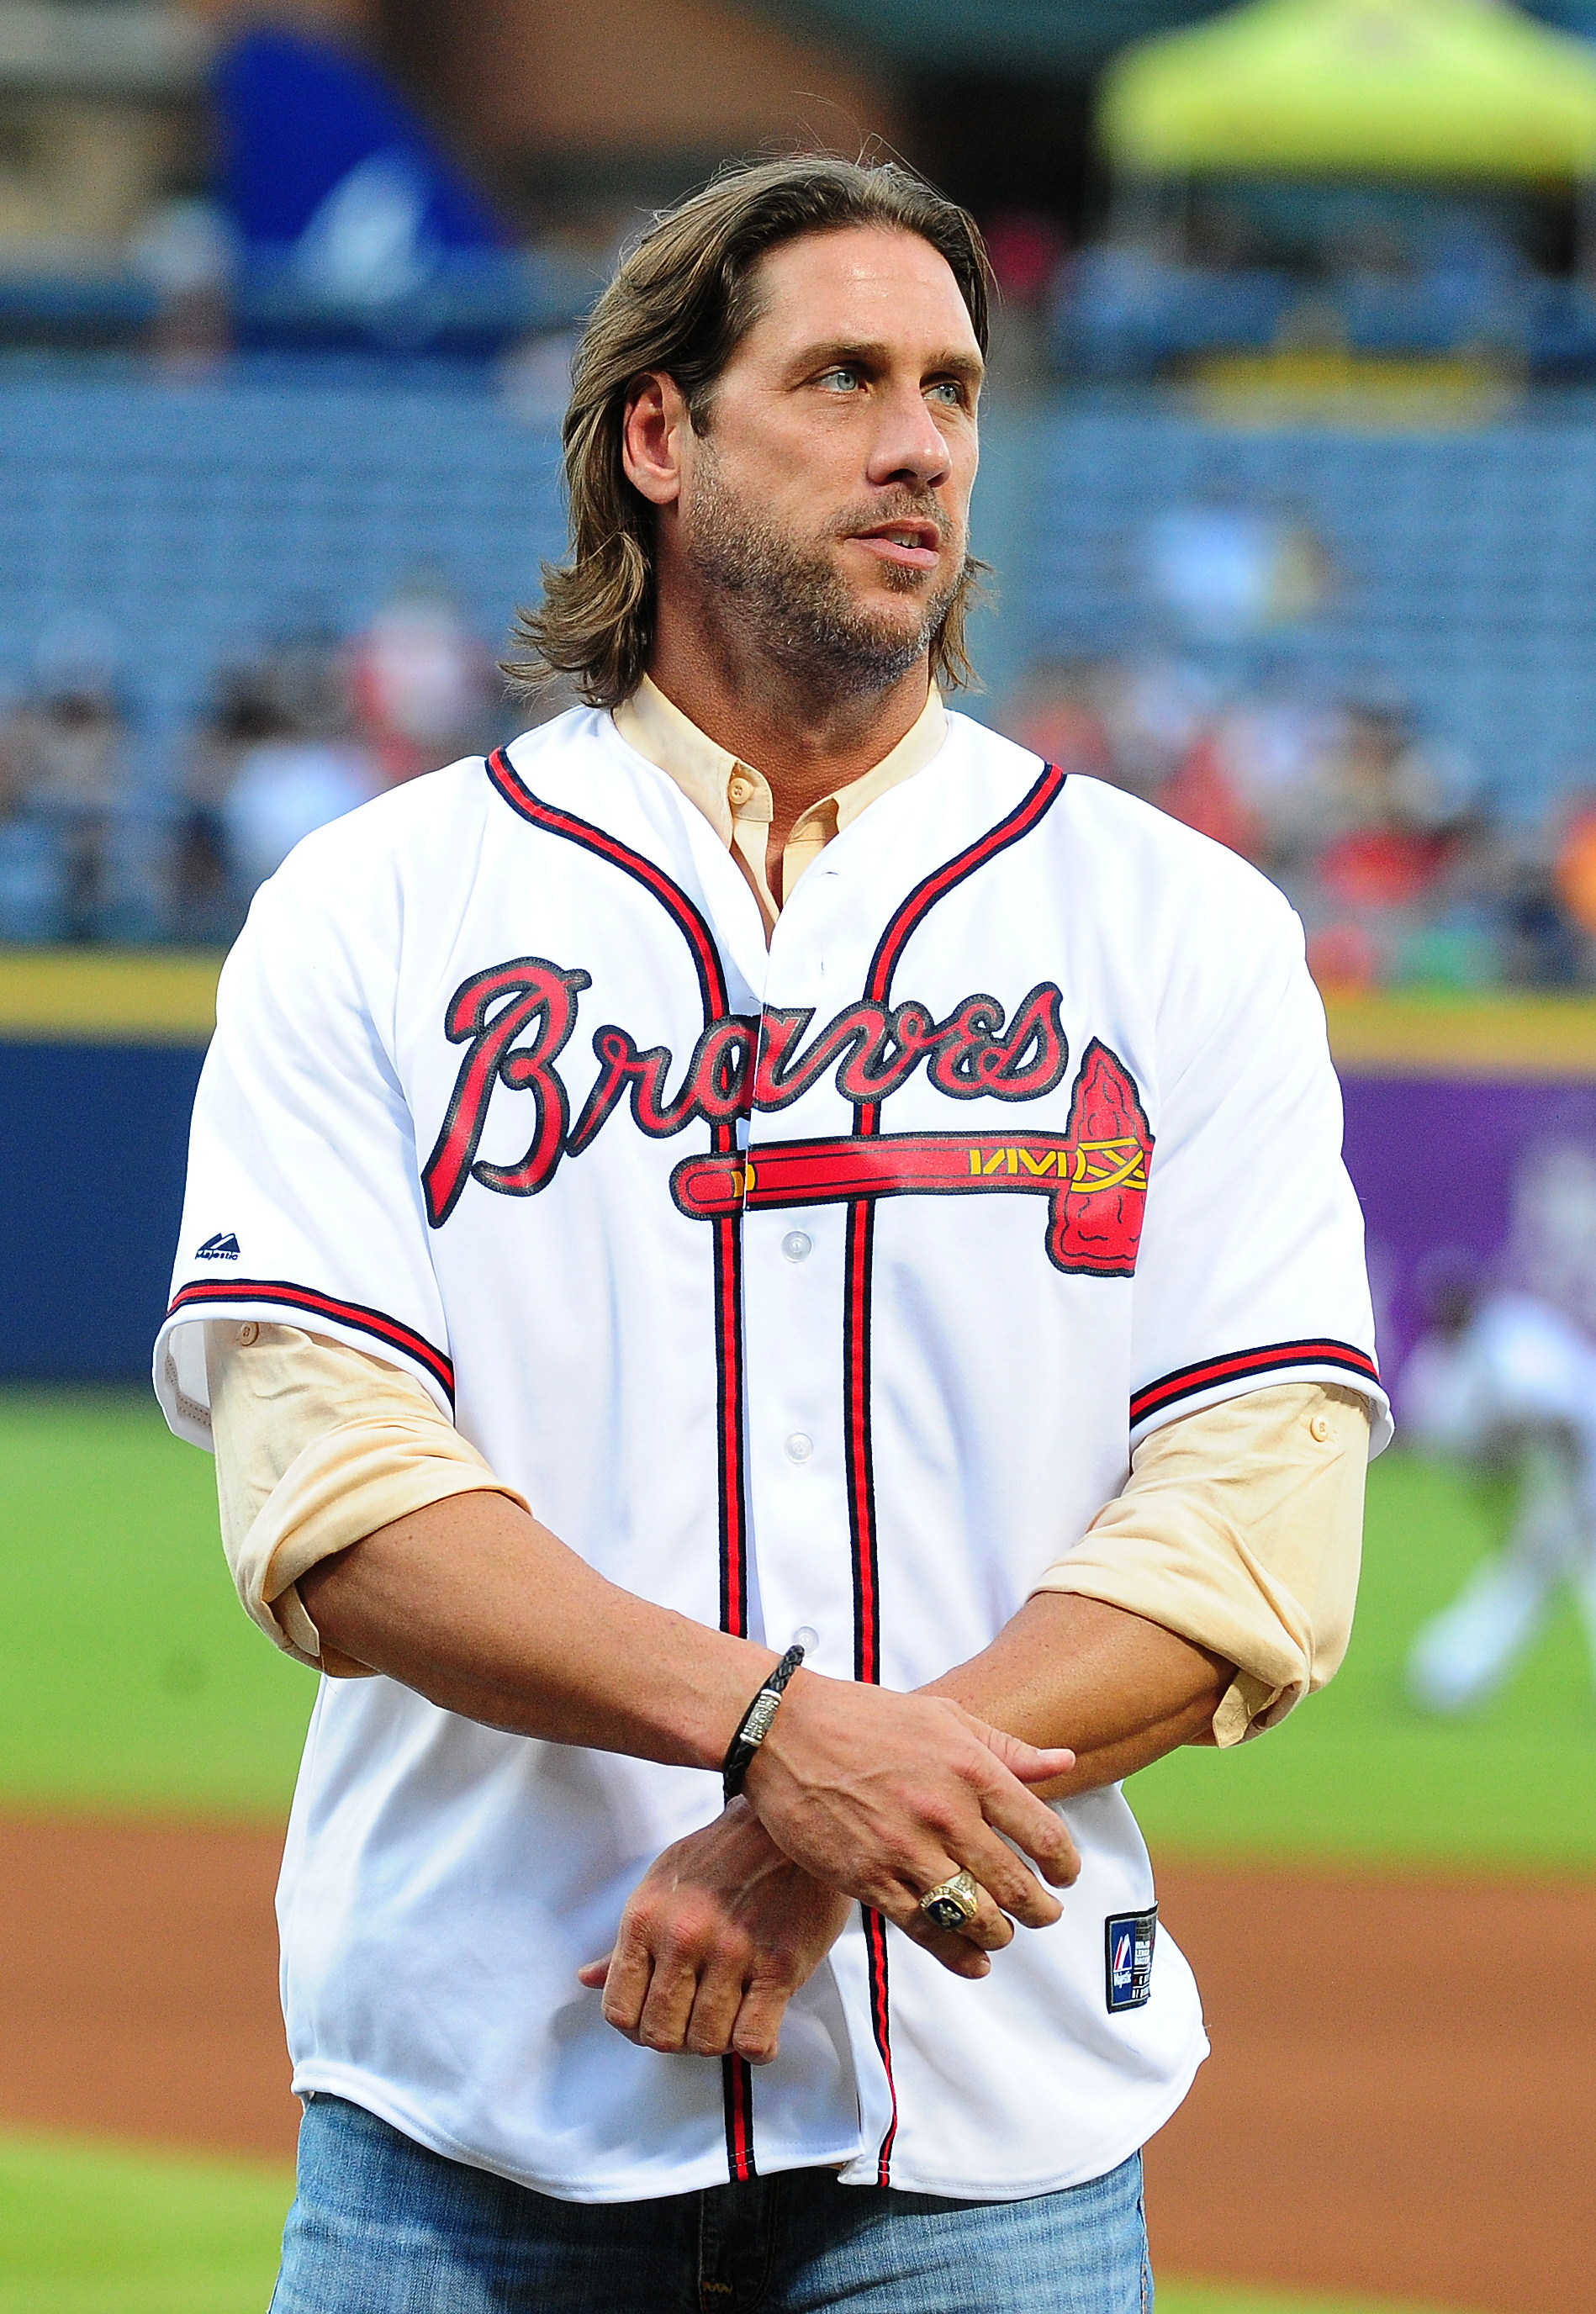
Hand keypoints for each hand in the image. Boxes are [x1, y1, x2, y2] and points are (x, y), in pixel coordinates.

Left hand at [578, 1801, 851, 2062]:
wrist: (787, 1821)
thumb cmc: (722, 1856)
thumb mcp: (661, 1885)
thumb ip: (627, 1942)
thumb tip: (588, 1979)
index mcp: (646, 1919)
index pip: (619, 2011)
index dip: (636, 2027)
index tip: (656, 2018)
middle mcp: (683, 1937)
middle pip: (661, 2035)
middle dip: (677, 2038)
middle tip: (694, 2020)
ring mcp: (732, 1952)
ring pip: (707, 2043)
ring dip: (717, 2040)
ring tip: (728, 2015)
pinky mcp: (779, 1964)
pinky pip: (754, 2041)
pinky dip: (754, 2046)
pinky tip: (758, 2022)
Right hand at [741, 1674, 1079, 1945]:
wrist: (786, 1731)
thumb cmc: (867, 1718)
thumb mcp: (944, 1717)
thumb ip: (1007, 1747)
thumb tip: (1064, 1762)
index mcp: (970, 1769)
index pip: (1043, 1833)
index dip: (1065, 1865)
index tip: (1066, 1876)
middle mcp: (944, 1813)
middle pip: (1015, 1885)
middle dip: (1040, 1911)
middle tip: (1046, 1915)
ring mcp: (905, 1849)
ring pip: (974, 1915)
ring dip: (1000, 1934)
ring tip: (1005, 1933)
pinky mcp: (867, 1878)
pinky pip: (925, 1929)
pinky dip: (958, 1955)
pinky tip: (975, 1962)